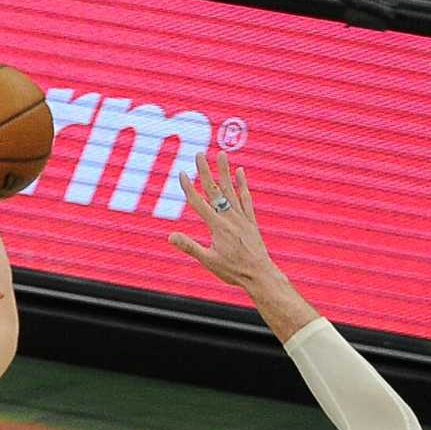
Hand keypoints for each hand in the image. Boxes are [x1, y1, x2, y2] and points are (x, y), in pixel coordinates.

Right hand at [167, 150, 275, 288]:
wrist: (260, 274)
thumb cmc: (233, 271)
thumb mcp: (208, 261)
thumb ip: (189, 247)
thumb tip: (170, 236)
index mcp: (217, 226)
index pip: (198, 203)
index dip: (189, 188)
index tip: (182, 173)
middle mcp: (229, 218)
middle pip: (214, 191)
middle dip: (205, 172)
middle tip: (199, 155)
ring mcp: (241, 218)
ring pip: (231, 190)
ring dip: (224, 172)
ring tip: (220, 155)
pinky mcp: (250, 221)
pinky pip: (246, 199)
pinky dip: (242, 185)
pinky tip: (240, 172)